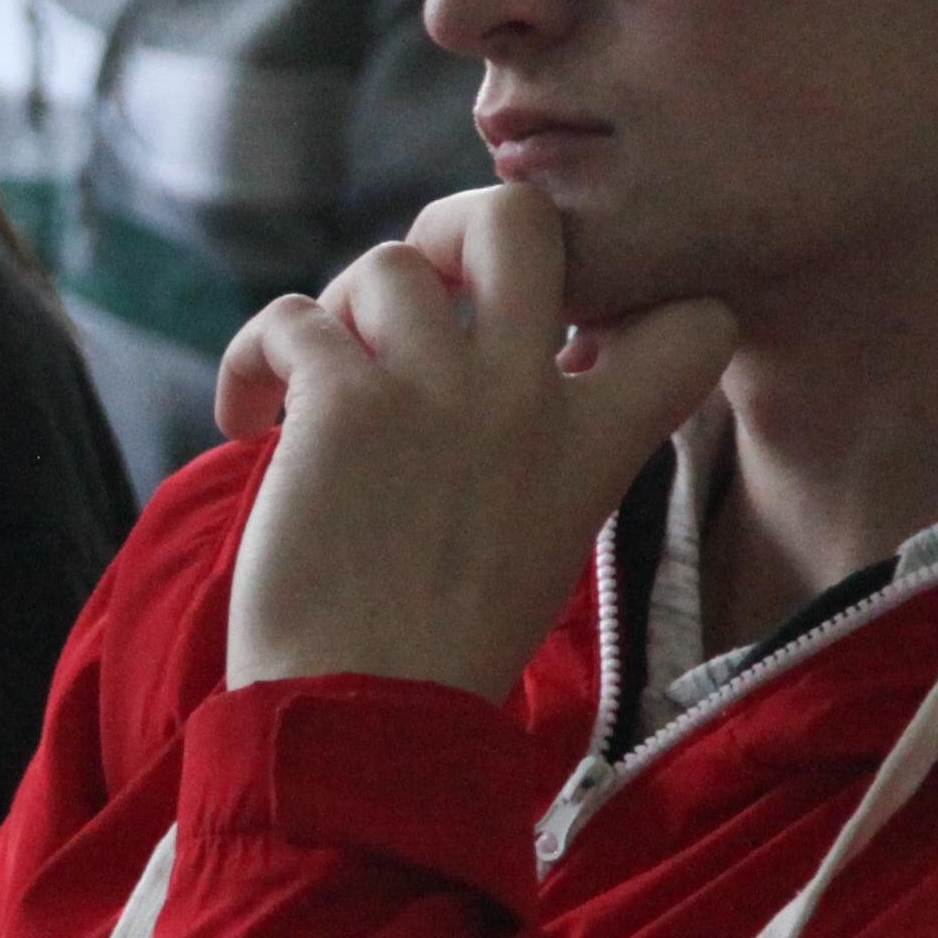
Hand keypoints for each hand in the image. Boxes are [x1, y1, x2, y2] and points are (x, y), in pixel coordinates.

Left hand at [215, 186, 736, 700]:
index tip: (571, 334)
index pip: (691, 323)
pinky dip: (252, 362)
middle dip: (455, 223)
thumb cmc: (440, 648)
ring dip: (339, 317)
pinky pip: (290, 318)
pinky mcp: (342, 405)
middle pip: (516, 216)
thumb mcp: (540, 541)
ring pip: (385, 264)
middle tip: (415, 292)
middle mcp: (524, 399)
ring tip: (312, 395)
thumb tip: (491, 358)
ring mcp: (435, 392)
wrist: (365, 721)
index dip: (634, 300)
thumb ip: (538, 446)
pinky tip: (246, 421)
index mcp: (593, 444)